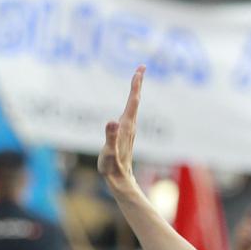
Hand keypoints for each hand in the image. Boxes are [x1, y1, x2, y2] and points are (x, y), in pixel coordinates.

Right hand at [98, 65, 144, 189]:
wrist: (120, 181)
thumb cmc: (113, 168)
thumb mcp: (109, 153)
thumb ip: (110, 137)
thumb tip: (112, 122)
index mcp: (126, 126)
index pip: (132, 101)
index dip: (136, 85)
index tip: (140, 69)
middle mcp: (130, 126)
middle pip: (135, 101)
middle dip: (137, 84)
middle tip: (141, 68)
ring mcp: (128, 131)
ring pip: (133, 107)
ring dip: (135, 92)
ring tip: (137, 79)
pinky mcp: (125, 135)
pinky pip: (129, 114)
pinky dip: (130, 104)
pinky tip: (129, 103)